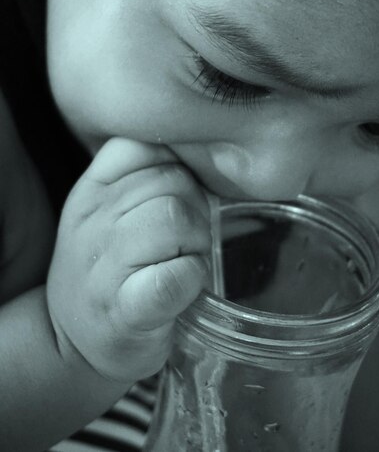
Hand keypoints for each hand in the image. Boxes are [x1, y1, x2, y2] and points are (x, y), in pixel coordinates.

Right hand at [46, 138, 211, 382]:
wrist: (73, 341)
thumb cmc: (107, 269)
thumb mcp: (106, 212)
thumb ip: (140, 178)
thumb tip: (192, 154)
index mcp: (91, 191)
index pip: (143, 146)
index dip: (175, 167)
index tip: (176, 197)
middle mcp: (93, 221)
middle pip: (172, 181)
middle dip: (195, 207)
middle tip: (187, 240)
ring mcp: (106, 266)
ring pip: (175, 217)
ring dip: (197, 241)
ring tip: (185, 260)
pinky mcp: (127, 309)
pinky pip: (177, 274)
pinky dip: (193, 277)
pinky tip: (185, 286)